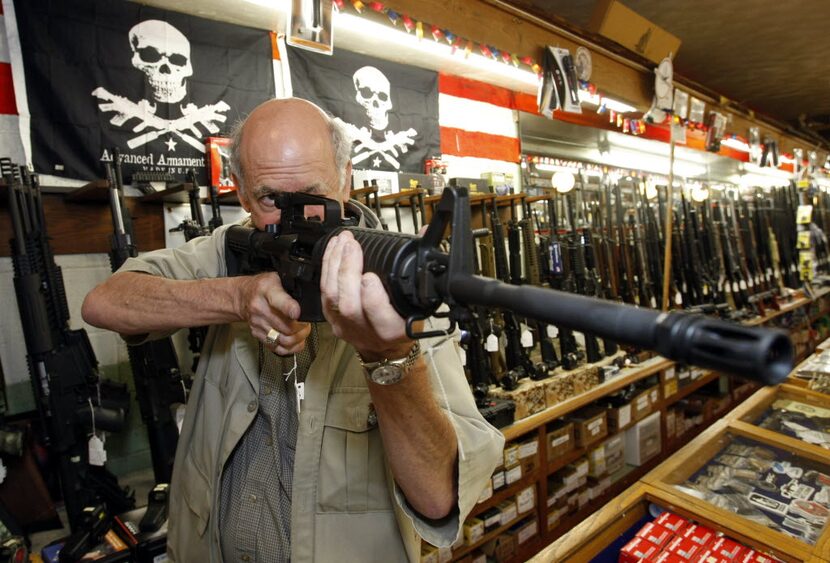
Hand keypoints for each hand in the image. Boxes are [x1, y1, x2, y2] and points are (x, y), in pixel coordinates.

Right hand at [237, 272, 310, 353]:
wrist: (242, 297)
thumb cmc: (263, 287)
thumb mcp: (277, 277)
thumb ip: (292, 285)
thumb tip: (310, 293)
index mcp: (267, 291)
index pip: (279, 302)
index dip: (290, 309)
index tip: (298, 313)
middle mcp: (260, 309)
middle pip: (286, 326)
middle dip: (302, 327)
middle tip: (307, 322)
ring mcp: (259, 325)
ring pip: (284, 340)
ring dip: (298, 338)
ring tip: (303, 331)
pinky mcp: (258, 335)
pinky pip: (277, 348)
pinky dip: (291, 348)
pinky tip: (296, 341)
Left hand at [320, 231, 412, 361]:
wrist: (385, 347)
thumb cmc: (403, 323)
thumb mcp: (419, 303)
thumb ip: (419, 269)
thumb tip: (422, 233)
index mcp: (393, 331)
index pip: (380, 318)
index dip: (372, 297)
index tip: (370, 276)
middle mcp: (367, 332)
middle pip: (349, 305)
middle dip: (348, 271)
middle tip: (351, 246)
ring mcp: (345, 326)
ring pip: (332, 297)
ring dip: (334, 264)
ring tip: (342, 242)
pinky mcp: (331, 318)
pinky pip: (323, 293)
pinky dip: (327, 268)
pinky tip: (332, 250)